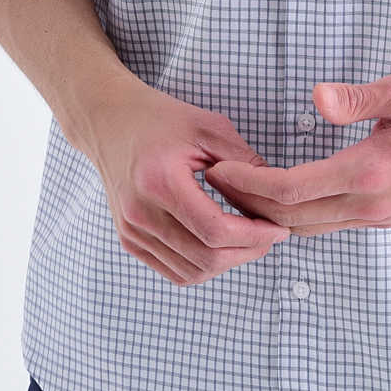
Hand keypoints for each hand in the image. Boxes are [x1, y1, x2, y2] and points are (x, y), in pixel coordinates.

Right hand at [82, 80, 292, 285]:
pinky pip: (174, 271)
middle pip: (205, 258)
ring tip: (251, 240)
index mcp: (160, 182)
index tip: (279, 228)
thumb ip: (244, 161)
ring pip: (190, 272)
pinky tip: (223, 246)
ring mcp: (132, 231)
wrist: (111, 122)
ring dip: (227, 263)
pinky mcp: (130, 240)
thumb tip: (276, 196)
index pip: (214, 230)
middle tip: (271, 237)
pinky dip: (204, 266)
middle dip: (247, 252)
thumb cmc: (160, 118)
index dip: (254, 236)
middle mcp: (140, 214)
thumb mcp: (208, 127)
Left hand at [203, 73, 390, 235]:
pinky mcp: (384, 217)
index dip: (247, 182)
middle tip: (210, 184)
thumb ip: (356, 96)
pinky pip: (328, 223)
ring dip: (268, 214)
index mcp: (369, 173)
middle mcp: (370, 206)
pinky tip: (279, 198)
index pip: (290, 190)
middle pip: (290, 218)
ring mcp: (378, 216)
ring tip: (235, 191)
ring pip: (308, 227)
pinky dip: (295, 215)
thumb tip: (314, 97)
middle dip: (245, 203)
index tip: (217, 167)